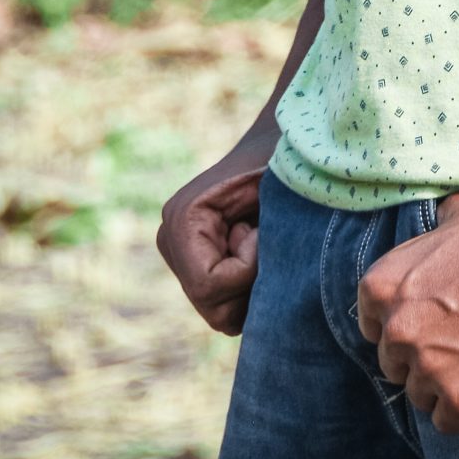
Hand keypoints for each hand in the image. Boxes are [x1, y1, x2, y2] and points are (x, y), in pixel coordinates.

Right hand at [156, 141, 270, 333]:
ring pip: (220, 314)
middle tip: (268, 245)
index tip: (264, 234)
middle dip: (251, 286)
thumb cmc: (287, 159)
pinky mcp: (194, 266)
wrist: (281, 144)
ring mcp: (179, 255)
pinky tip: (259, 256)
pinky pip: (224, 307)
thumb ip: (273, 222)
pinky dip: (250, 291)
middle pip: (213, 309)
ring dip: (253, 289)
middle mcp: (171, 239)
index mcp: (183, 217)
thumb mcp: (282, 184)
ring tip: (264, 247)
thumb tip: (269, 259)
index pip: (208, 286)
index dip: (248, 273)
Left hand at [356, 190, 458, 433]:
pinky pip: (448, 423)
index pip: (372, 327)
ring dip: (446, 386)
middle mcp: (397, 328)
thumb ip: (430, 233)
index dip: (404, 328)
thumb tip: (433, 231)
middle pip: (395, 366)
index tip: (430, 325)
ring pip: (420, 398)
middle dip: (424, 358)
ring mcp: (428, 365)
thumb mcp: (457, 214)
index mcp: (384, 283)